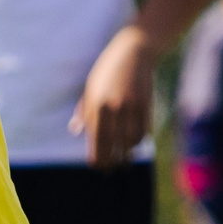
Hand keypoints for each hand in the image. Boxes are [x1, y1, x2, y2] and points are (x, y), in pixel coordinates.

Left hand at [70, 24, 156, 165]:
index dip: (97, 156)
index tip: (97, 166)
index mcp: (96, 104)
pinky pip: (144, 130)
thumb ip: (83, 111)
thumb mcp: (90, 88)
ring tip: (123, 161)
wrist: (135, 52)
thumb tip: (75, 132)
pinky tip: (134, 145)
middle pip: (112, 144)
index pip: (95, 139)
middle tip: (110, 171)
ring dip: (127, 153)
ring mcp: (132, 107)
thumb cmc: (108, 71)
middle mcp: (113, 107)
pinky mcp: (147, 105)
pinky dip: (139, 141)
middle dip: (111, 161)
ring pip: (131, 140)